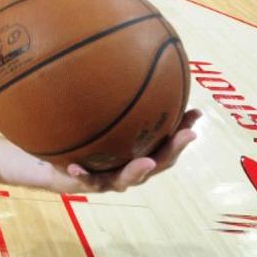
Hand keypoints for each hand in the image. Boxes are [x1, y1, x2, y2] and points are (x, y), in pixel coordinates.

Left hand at [54, 109, 200, 193]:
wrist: (61, 168)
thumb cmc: (89, 143)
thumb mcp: (103, 122)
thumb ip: (121, 105)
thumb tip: (139, 71)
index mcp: (140, 155)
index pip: (168, 145)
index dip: (183, 131)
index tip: (196, 113)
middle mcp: (131, 170)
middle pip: (159, 162)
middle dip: (175, 148)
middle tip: (189, 134)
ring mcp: (112, 180)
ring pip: (128, 178)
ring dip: (138, 170)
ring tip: (147, 162)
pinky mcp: (89, 184)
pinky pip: (87, 180)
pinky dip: (82, 174)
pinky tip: (74, 167)